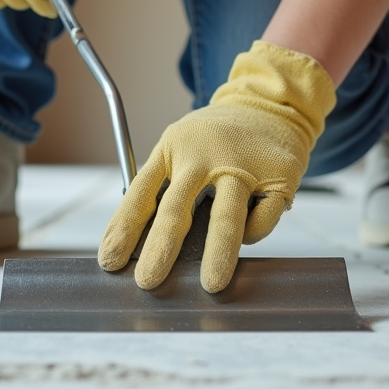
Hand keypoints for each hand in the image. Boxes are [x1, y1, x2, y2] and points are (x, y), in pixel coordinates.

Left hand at [98, 41, 336, 292]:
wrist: (270, 105)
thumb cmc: (216, 138)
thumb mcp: (180, 146)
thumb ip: (164, 186)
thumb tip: (147, 246)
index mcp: (173, 147)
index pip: (141, 193)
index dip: (123, 228)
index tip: (110, 261)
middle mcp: (205, 155)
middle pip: (178, 206)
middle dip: (161, 247)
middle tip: (147, 280)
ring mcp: (243, 165)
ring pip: (227, 215)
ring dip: (218, 253)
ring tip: (212, 284)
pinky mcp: (278, 176)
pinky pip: (261, 219)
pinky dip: (253, 232)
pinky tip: (249, 224)